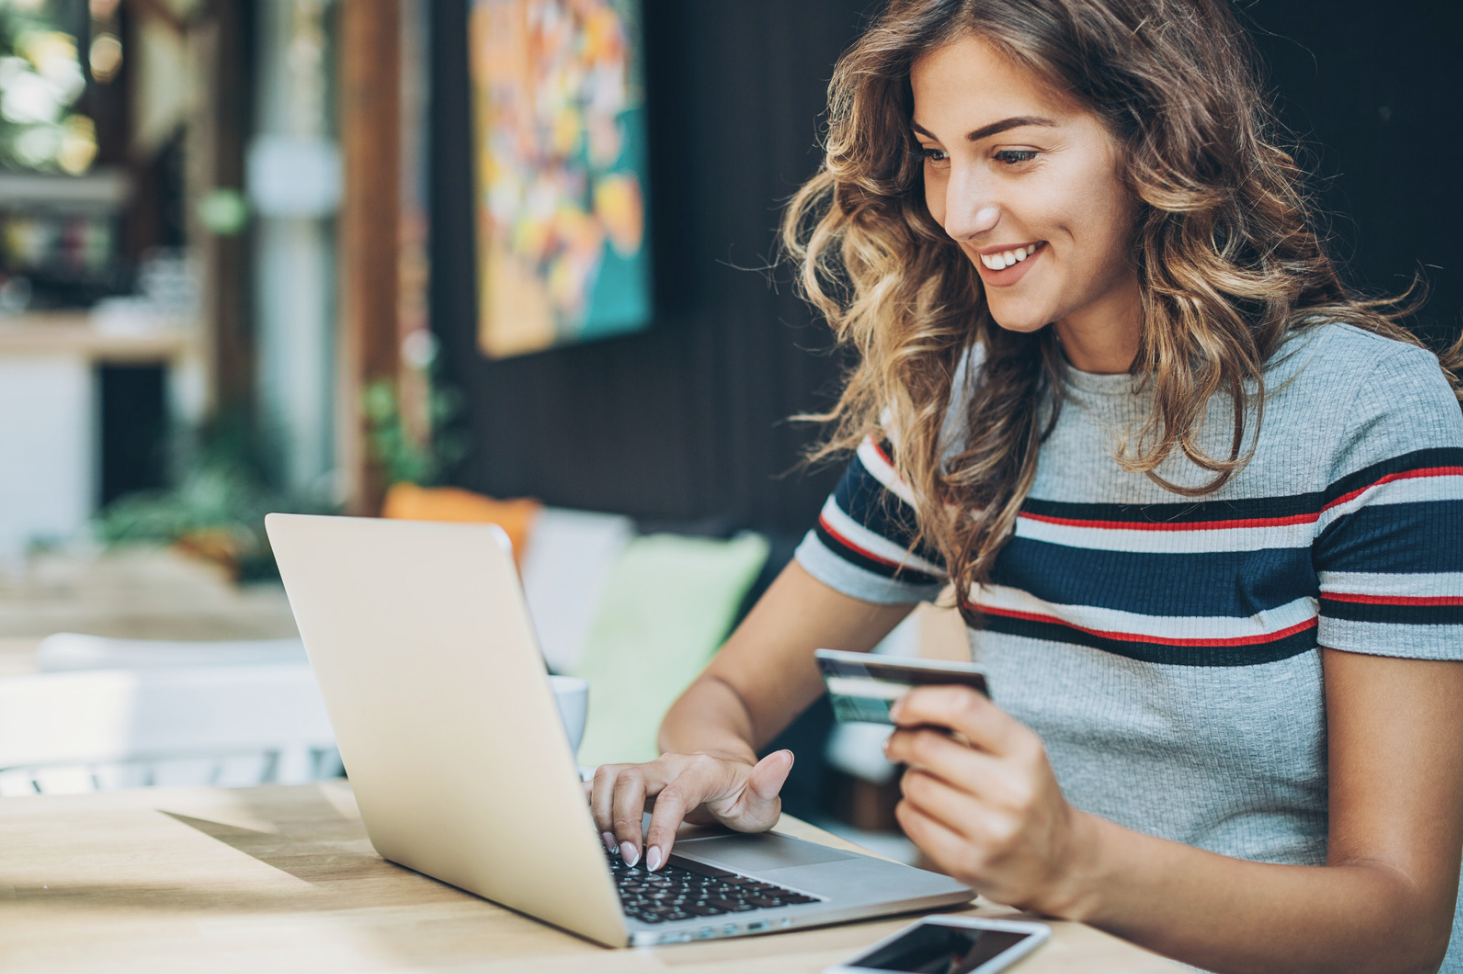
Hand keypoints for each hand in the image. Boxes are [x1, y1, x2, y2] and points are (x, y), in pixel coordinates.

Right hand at [589, 749, 793, 871]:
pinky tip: (588, 828)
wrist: (724, 772)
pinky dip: (587, 801)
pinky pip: (599, 781)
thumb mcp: (763, 798)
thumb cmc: (742, 792)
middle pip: (630, 778)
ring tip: (610, 847)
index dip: (660, 830)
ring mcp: (648, 769)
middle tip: (630, 859)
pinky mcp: (631, 778)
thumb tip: (784, 759)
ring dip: (601, 812)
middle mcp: (669, 764)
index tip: (656, 862)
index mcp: (702, 771)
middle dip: (621, 822)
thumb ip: (769, 783)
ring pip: (609, 774)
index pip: (673, 796)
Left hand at [883, 686, 1089, 914]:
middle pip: (926, 747)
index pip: (964, 708)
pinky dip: (911, 810)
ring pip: (915, 784)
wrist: (1060, 862)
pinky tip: (930, 812)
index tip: (900, 708)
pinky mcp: (968, 862)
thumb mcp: (1019, 753)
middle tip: (897, 743)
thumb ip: (974, 725)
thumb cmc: (1028, 796)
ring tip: (929, 784)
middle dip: (901, 741)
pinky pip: (911, 820)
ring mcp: (990, 830)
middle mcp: (1011, 790)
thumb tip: (910, 706)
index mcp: (1025, 751)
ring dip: (911, 780)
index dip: (921, 701)